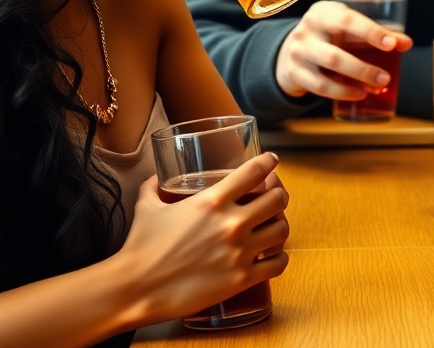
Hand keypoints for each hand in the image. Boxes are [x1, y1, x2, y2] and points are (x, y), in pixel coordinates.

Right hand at [119, 152, 288, 322]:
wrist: (134, 289)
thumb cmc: (140, 247)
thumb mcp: (147, 206)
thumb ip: (154, 187)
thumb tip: (157, 177)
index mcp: (213, 200)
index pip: (256, 170)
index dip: (269, 162)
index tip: (272, 161)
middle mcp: (232, 222)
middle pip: (278, 198)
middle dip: (278, 195)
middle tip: (274, 197)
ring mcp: (239, 252)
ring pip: (282, 229)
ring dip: (280, 225)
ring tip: (273, 226)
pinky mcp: (241, 279)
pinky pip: (277, 264)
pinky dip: (279, 258)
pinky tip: (273, 256)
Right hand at [274, 0, 413, 98]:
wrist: (290, 50)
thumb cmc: (330, 35)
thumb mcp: (348, 29)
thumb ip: (377, 34)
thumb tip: (407, 43)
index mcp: (323, 11)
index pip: (348, 19)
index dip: (371, 32)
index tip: (392, 44)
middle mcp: (308, 29)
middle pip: (336, 51)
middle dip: (364, 68)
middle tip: (386, 78)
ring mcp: (298, 51)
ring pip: (328, 69)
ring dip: (356, 79)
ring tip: (378, 86)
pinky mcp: (294, 73)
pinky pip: (320, 86)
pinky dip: (342, 92)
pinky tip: (359, 94)